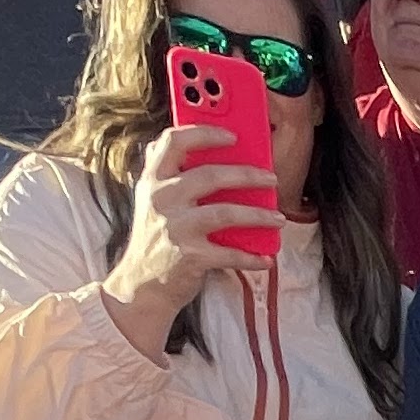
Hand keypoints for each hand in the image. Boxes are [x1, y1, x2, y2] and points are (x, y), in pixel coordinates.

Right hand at [108, 120, 284, 328]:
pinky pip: (230, 254)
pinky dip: (252, 257)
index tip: (232, 135)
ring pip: (226, 213)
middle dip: (247, 174)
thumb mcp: (151, 200)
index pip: (174, 141)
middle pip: (210, 175)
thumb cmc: (155, 239)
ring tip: (278, 217)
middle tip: (271, 178)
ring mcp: (176, 228)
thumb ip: (168, 173)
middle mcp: (162, 200)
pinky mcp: (191, 257)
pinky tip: (267, 257)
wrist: (141, 286)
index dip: (205, 133)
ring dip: (258, 215)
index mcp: (153, 180)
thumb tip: (193, 144)